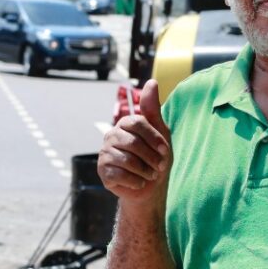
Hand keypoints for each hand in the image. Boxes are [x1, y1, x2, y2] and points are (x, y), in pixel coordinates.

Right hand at [98, 79, 171, 204]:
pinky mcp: (102, 171)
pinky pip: (119, 174)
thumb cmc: (155, 158)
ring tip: (150, 175)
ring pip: (127, 160)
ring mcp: (105, 153)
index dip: (154, 138)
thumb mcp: (160, 133)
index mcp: (125, 123)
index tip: (165, 151)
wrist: (149, 187)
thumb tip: (151, 81)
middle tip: (159, 167)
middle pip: (133, 143)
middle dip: (151, 158)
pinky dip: (135, 181)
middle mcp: (112, 135)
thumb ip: (153, 109)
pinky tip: (139, 182)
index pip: (138, 123)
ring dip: (145, 171)